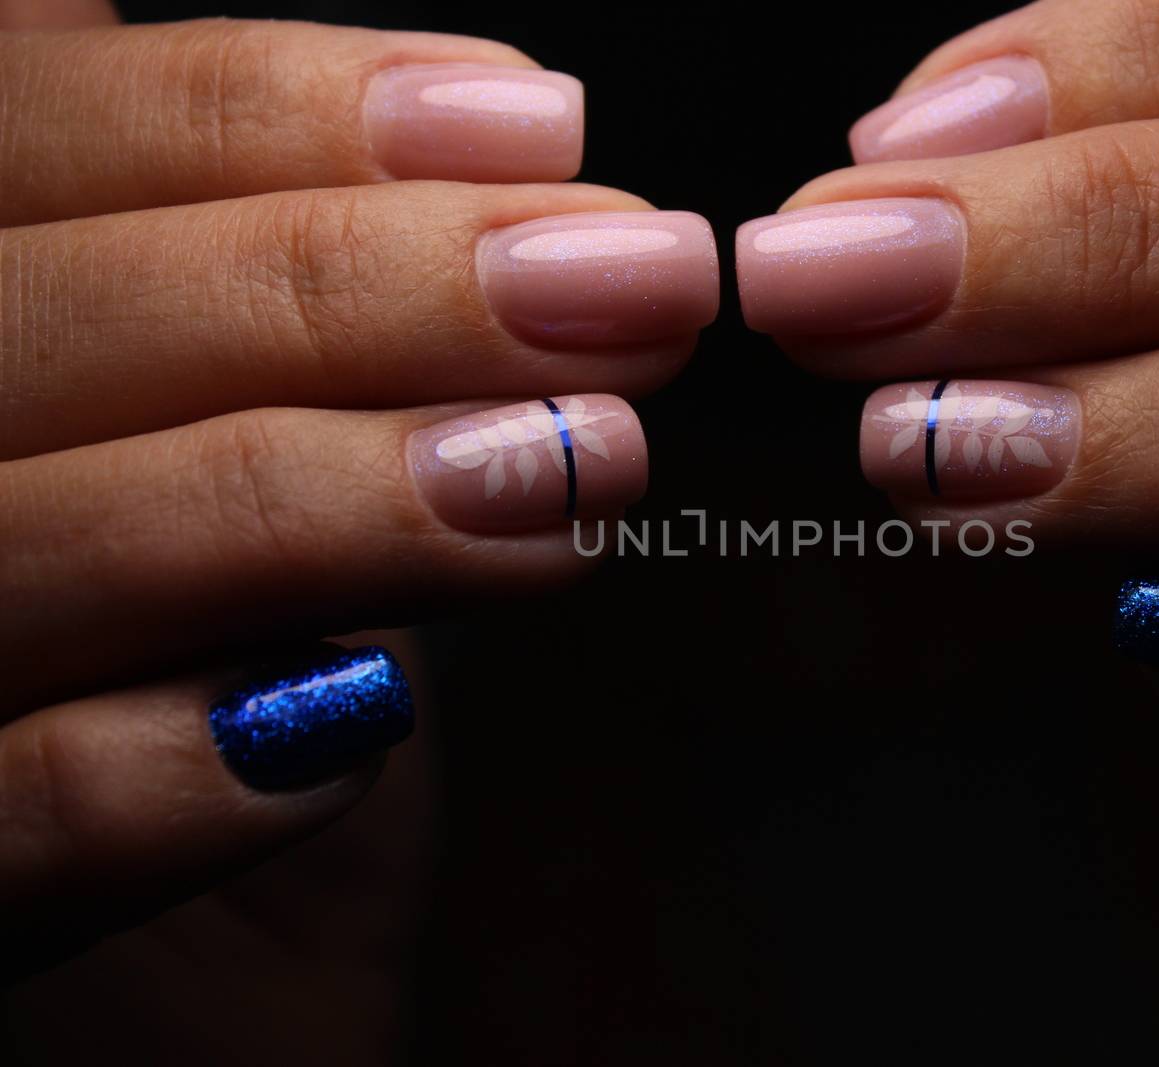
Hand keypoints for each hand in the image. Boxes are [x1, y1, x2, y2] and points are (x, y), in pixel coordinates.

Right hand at [0, 7, 715, 984]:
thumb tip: (476, 157)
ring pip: (8, 541)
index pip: (26, 132)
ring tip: (571, 470)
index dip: (280, 108)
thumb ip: (270, 326)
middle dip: (360, 281)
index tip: (537, 129)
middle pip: (24, 312)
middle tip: (626, 284)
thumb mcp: (234, 464)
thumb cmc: (197, 702)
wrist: (156, 1016)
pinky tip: (370, 718)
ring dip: (323, 497)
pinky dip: (174, 765)